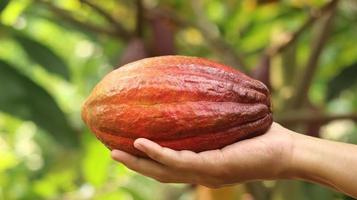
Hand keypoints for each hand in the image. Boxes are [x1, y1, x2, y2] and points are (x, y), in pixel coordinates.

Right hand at [111, 122, 293, 187]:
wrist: (287, 151)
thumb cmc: (261, 136)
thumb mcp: (230, 125)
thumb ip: (213, 116)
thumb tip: (200, 92)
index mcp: (201, 165)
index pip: (169, 165)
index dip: (147, 158)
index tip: (128, 145)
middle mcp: (199, 173)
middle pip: (159, 173)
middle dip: (135, 165)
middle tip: (111, 152)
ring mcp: (204, 173)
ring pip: (163, 171)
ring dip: (138, 162)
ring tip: (115, 151)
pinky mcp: (211, 167)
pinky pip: (178, 161)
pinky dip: (157, 153)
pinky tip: (140, 143)